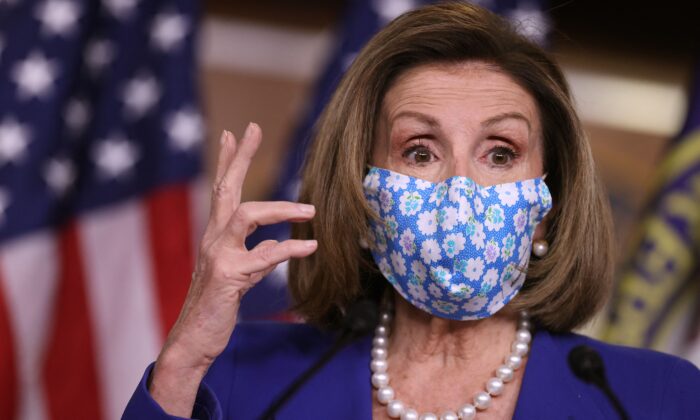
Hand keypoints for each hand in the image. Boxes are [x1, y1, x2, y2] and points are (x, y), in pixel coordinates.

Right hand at [148, 123, 317, 415]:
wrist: (193, 339)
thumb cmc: (215, 305)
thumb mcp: (236, 274)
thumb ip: (254, 254)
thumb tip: (276, 244)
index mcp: (215, 235)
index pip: (221, 189)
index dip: (228, 160)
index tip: (236, 133)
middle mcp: (212, 238)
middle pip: (225, 188)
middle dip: (240, 157)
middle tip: (251, 129)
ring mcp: (218, 255)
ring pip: (246, 216)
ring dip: (281, 208)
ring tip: (311, 207)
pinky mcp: (227, 276)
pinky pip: (265, 257)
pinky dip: (291, 248)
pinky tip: (311, 244)